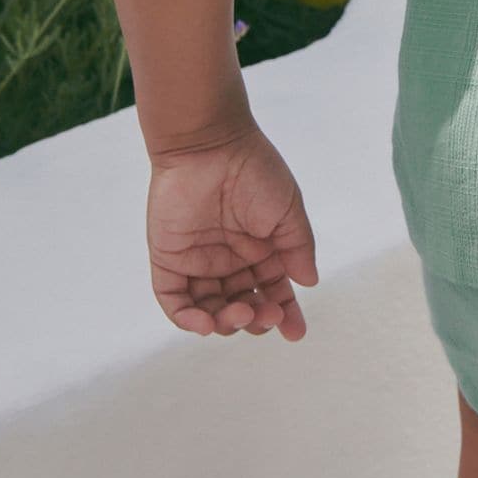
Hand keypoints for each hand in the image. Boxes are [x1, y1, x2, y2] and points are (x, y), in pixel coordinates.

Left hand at [144, 124, 319, 337]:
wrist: (210, 144)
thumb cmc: (254, 171)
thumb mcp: (288, 211)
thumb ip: (298, 248)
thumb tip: (308, 283)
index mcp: (259, 250)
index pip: (272, 292)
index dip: (285, 314)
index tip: (295, 332)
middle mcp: (229, 260)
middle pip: (242, 306)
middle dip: (257, 319)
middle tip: (265, 313)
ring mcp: (198, 261)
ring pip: (210, 309)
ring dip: (226, 323)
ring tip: (241, 314)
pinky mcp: (168, 259)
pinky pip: (174, 300)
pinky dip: (188, 319)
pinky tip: (207, 322)